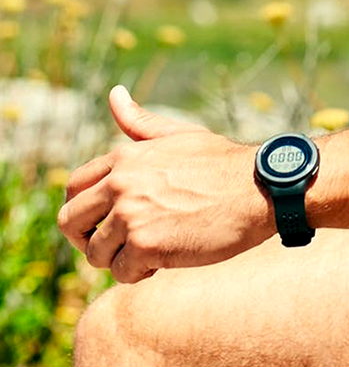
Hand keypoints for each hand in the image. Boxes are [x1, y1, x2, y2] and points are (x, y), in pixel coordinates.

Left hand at [56, 86, 273, 283]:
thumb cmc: (222, 163)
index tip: (105, 220)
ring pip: (94, 252)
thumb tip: (114, 93)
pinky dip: (140, 273)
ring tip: (151, 249)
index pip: (73, 187)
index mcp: (125, 156)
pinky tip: (165, 259)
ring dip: (119, 258)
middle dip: (88, 238)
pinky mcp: (145, 244)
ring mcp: (130, 213)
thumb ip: (140, 123)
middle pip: (70, 221)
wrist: (260, 188)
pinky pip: (121, 272)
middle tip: (119, 243)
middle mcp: (121, 182)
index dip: (83, 209)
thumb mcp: (179, 136)